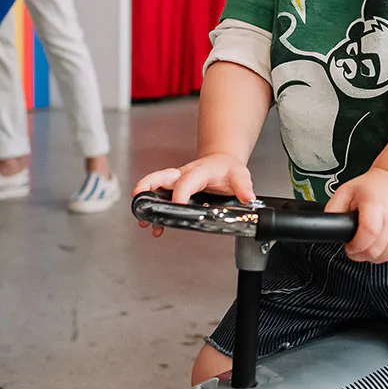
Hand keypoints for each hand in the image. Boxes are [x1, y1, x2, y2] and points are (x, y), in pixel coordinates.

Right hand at [133, 153, 255, 237]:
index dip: (180, 193)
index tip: (178, 205)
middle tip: (139, 199)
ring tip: (143, 220)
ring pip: (155, 187)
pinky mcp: (174, 190)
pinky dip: (154, 212)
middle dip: (147, 187)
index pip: (186, 182)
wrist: (222, 161)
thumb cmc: (227, 168)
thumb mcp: (239, 174)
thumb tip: (248, 198)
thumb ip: (243, 186)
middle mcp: (183, 175)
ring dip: (146, 202)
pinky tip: (154, 227)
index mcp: (198, 171)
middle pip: (160, 177)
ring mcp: (176, 182)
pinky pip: (160, 198)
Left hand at [326, 169, 387, 263]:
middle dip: (358, 253)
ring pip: (381, 256)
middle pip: (374, 250)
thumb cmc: (371, 186)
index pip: (369, 232)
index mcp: (376, 204)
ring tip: (363, 240)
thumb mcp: (346, 191)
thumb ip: (333, 209)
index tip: (348, 245)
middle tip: (353, 244)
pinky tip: (374, 243)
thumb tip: (326, 225)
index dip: (356, 244)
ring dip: (368, 254)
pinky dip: (379, 254)